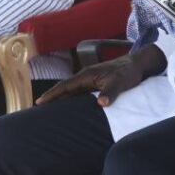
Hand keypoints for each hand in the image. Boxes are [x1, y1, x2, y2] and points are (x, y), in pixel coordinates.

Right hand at [36, 44, 164, 106]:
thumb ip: (110, 92)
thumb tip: (101, 103)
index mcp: (86, 75)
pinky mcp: (94, 83)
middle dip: (51, 97)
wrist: (136, 64)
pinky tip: (69, 106)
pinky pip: (78, 92)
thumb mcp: (120, 82)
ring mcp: (88, 80)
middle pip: (63, 88)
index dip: (52, 94)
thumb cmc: (127, 72)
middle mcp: (84, 77)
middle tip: (38, 108)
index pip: (64, 86)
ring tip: (49, 109)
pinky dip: (70, 98)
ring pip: (70, 91)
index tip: (39, 102)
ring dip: (60, 98)